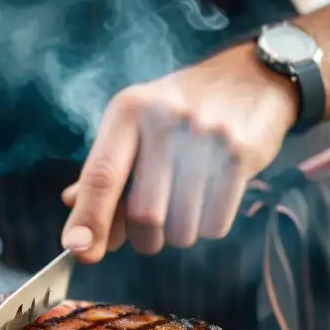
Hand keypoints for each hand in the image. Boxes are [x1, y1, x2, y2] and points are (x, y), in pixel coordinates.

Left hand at [60, 43, 300, 262]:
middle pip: (144, 214)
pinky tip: (209, 201)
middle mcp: (165, 119)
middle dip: (144, 239)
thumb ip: (104, 175)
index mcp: (129, 110)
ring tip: (184, 209)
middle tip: (149, 234)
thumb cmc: (180, 111)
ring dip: (177, 235)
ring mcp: (207, 136)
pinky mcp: (241, 154)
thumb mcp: (135, 126)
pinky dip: (207, 227)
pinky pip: (214, 224)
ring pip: (181, 227)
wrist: (251, 77)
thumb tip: (78, 232)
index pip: (101, 175)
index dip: (89, 220)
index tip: (79, 252)